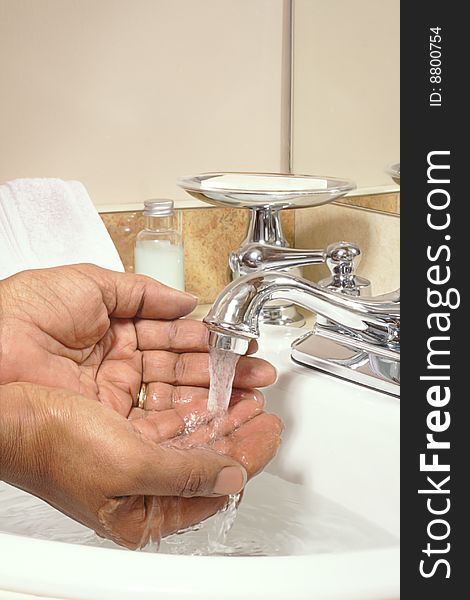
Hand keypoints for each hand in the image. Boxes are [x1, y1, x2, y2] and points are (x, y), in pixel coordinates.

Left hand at [0, 265, 276, 426]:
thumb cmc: (20, 315)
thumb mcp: (91, 285)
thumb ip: (145, 292)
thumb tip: (186, 300)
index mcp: (111, 338)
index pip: (171, 344)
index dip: (208, 346)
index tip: (237, 347)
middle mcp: (114, 375)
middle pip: (180, 379)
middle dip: (222, 378)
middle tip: (256, 378)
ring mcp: (111, 407)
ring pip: (175, 408)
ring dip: (215, 406)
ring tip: (252, 402)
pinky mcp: (107, 435)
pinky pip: (159, 436)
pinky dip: (193, 431)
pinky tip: (221, 424)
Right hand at [0, 383, 281, 548]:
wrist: (13, 410)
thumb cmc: (55, 447)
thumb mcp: (130, 467)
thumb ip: (188, 475)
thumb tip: (232, 477)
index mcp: (141, 512)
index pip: (212, 488)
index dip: (246, 458)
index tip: (269, 433)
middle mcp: (141, 485)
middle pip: (207, 458)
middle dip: (239, 431)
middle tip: (265, 410)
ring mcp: (134, 453)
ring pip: (193, 432)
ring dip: (221, 410)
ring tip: (247, 392)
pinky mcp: (126, 425)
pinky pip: (171, 412)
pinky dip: (195, 399)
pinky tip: (212, 388)